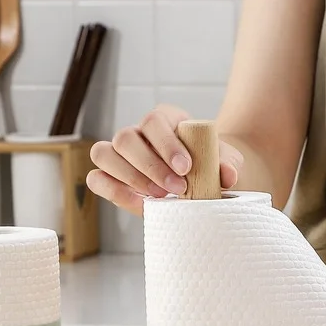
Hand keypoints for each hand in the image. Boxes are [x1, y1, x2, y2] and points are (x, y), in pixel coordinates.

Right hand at [86, 104, 243, 215]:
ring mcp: (120, 154)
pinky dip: (114, 191)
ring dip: (129, 177)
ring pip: (103, 154)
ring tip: (159, 197)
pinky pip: (97, 179)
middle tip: (177, 188)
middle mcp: (137, 133)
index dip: (166, 144)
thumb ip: (228, 164)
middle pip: (125, 138)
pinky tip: (140, 205)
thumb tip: (228, 175)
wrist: (204, 180)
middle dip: (150, 166)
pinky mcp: (111, 177)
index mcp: (164, 120)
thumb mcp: (224, 162)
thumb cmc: (211, 166)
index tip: (186, 168)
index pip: (154, 121)